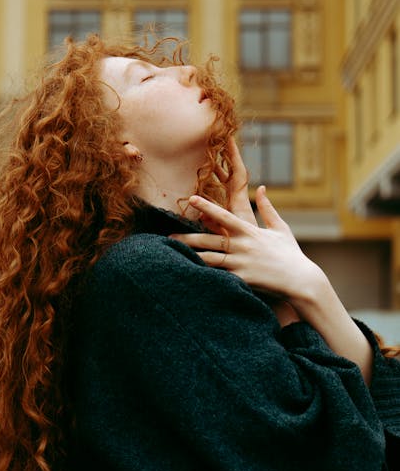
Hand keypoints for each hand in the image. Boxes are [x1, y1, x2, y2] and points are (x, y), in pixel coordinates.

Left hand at [172, 187, 328, 307]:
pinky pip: (219, 278)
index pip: (224, 216)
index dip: (207, 207)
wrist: (302, 281)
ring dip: (190, 257)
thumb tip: (261, 188)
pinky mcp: (243, 280)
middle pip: (209, 240)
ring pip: (210, 259)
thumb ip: (268, 208)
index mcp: (250, 232)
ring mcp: (242, 264)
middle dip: (188, 238)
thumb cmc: (292, 255)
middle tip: (168, 236)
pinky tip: (189, 275)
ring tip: (173, 256)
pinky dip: (204, 276)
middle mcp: (243, 246)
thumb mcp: (281, 229)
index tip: (191, 199)